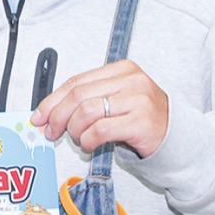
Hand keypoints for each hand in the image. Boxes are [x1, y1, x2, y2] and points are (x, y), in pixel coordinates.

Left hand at [31, 59, 168, 158]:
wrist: (175, 136)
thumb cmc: (139, 118)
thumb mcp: (115, 101)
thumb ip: (87, 100)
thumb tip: (48, 113)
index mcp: (121, 69)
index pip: (76, 81)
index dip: (53, 100)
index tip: (39, 115)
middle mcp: (131, 80)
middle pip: (79, 95)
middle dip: (58, 116)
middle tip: (50, 132)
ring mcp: (138, 100)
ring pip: (87, 112)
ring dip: (74, 130)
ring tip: (78, 139)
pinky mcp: (141, 121)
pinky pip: (100, 130)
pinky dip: (87, 140)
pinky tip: (89, 144)